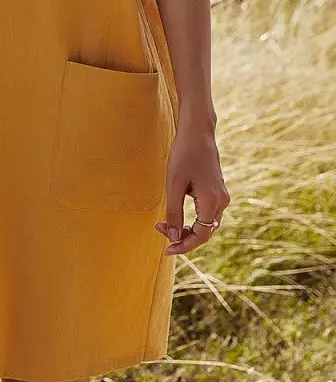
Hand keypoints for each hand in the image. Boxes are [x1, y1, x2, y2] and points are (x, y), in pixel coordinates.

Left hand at [155, 124, 229, 255]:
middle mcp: (222, 202)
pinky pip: (206, 214)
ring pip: (206, 224)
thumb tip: (173, 236)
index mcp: (213, 201)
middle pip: (205, 232)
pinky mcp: (217, 191)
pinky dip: (192, 220)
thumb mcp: (174, 184)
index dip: (184, 246)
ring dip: (187, 229)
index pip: (201, 236)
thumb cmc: (184, 154)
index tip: (166, 250)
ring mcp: (221, 196)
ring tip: (164, 224)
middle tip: (159, 230)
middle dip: (183, 237)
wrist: (197, 131)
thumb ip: (174, 212)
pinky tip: (176, 215)